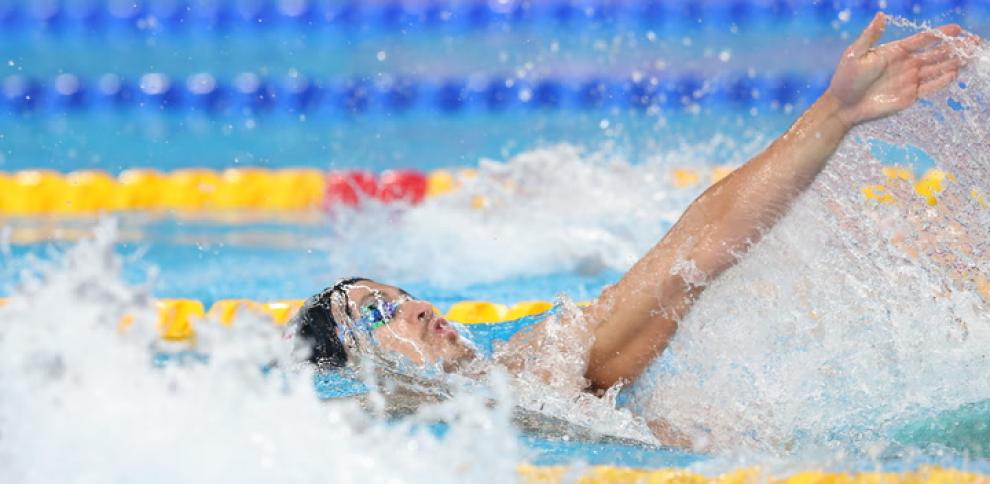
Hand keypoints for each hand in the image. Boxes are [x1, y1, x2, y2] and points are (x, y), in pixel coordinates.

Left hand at [826, 12, 978, 126]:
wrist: (842, 105)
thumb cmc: (846, 78)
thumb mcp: (856, 53)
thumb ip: (871, 35)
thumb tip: (880, 15)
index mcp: (895, 51)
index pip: (922, 40)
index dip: (939, 34)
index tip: (957, 28)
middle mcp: (905, 64)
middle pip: (935, 53)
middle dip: (954, 47)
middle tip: (973, 41)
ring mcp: (909, 80)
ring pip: (937, 69)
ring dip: (954, 62)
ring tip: (970, 56)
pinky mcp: (909, 96)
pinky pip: (930, 87)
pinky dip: (943, 81)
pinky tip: (955, 74)